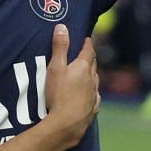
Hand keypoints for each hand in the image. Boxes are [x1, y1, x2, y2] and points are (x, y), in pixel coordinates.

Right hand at [41, 24, 99, 149]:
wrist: (67, 124)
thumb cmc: (59, 94)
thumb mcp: (55, 68)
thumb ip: (60, 48)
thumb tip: (62, 27)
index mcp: (83, 68)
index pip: (88, 51)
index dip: (87, 44)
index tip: (86, 39)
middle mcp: (92, 79)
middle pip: (93, 65)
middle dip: (89, 58)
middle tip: (85, 54)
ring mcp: (93, 95)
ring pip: (95, 80)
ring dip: (91, 75)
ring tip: (87, 73)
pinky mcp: (93, 108)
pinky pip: (94, 96)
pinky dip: (92, 91)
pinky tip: (90, 94)